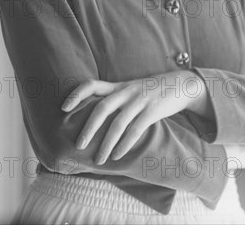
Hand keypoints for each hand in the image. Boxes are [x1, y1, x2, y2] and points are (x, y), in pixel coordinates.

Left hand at [61, 71, 207, 164]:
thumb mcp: (131, 89)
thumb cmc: (152, 91)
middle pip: (102, 108)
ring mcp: (140, 100)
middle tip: (78, 145)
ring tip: (99, 160)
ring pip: (118, 123)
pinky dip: (125, 144)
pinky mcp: (153, 110)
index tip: (63, 107)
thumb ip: (115, 98)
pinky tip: (117, 156)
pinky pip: (136, 129)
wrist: (181, 84)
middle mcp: (126, 91)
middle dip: (88, 128)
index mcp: (118, 86)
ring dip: (106, 143)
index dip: (76, 94)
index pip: (92, 84)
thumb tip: (94, 115)